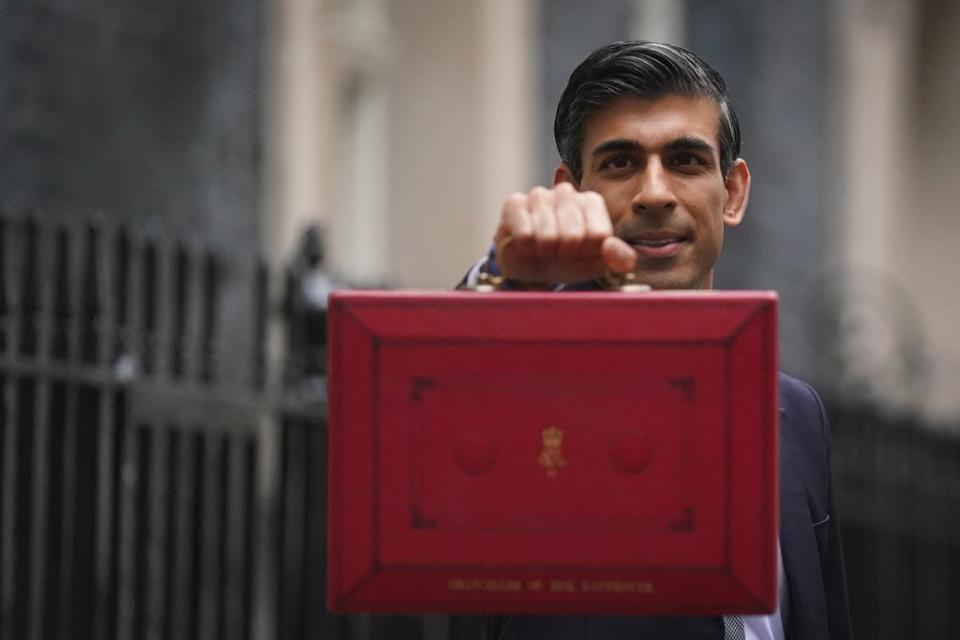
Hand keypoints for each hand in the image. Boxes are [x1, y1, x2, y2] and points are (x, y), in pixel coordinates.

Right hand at [493, 183, 636, 284]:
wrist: (530, 263)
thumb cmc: (567, 258)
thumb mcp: (597, 261)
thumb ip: (618, 258)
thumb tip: (626, 260)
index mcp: (591, 202)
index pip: (598, 236)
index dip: (587, 254)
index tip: (580, 252)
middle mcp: (566, 192)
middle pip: (573, 237)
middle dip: (565, 255)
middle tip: (558, 253)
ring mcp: (539, 195)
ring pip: (548, 237)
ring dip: (545, 252)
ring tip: (542, 248)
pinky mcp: (514, 203)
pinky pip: (525, 235)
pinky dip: (526, 249)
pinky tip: (526, 244)